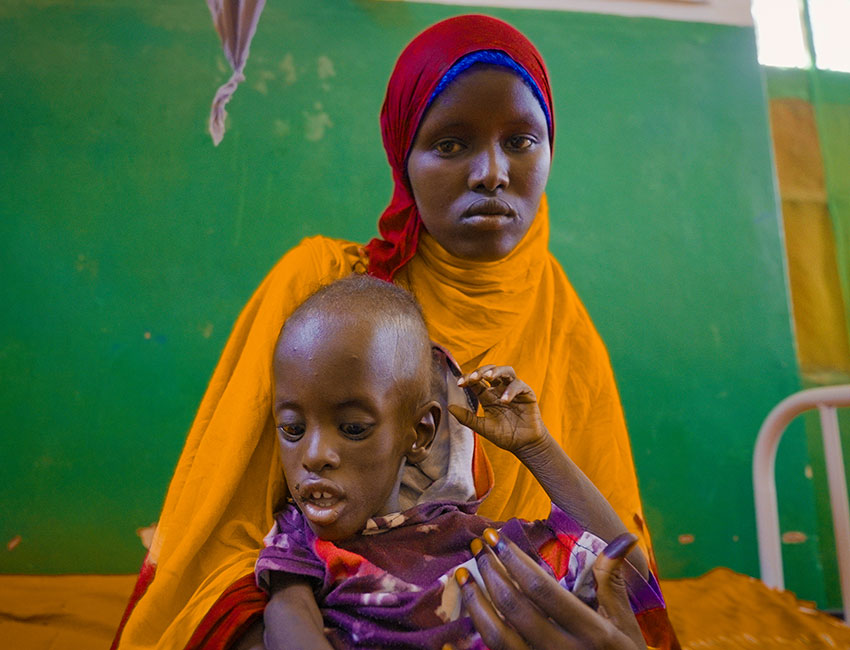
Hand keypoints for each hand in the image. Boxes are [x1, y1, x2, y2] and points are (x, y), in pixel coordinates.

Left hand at [450, 365, 545, 454]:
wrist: (523, 446)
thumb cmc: (504, 436)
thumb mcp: (482, 427)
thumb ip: (467, 417)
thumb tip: (449, 407)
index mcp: (488, 396)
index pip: (476, 381)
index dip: (468, 378)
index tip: (460, 383)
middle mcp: (500, 389)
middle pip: (490, 371)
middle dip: (481, 371)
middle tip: (473, 377)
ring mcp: (513, 390)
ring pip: (506, 371)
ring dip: (496, 371)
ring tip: (488, 377)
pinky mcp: (527, 394)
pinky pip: (518, 385)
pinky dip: (511, 390)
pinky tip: (504, 400)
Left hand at [453, 529, 646, 649]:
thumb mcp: (625, 623)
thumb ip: (613, 581)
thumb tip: (624, 538)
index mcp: (589, 632)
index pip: (541, 589)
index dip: (514, 560)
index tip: (496, 537)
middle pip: (514, 607)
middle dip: (491, 572)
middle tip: (478, 546)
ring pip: (497, 635)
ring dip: (476, 601)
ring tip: (463, 574)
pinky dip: (477, 631)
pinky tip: (466, 611)